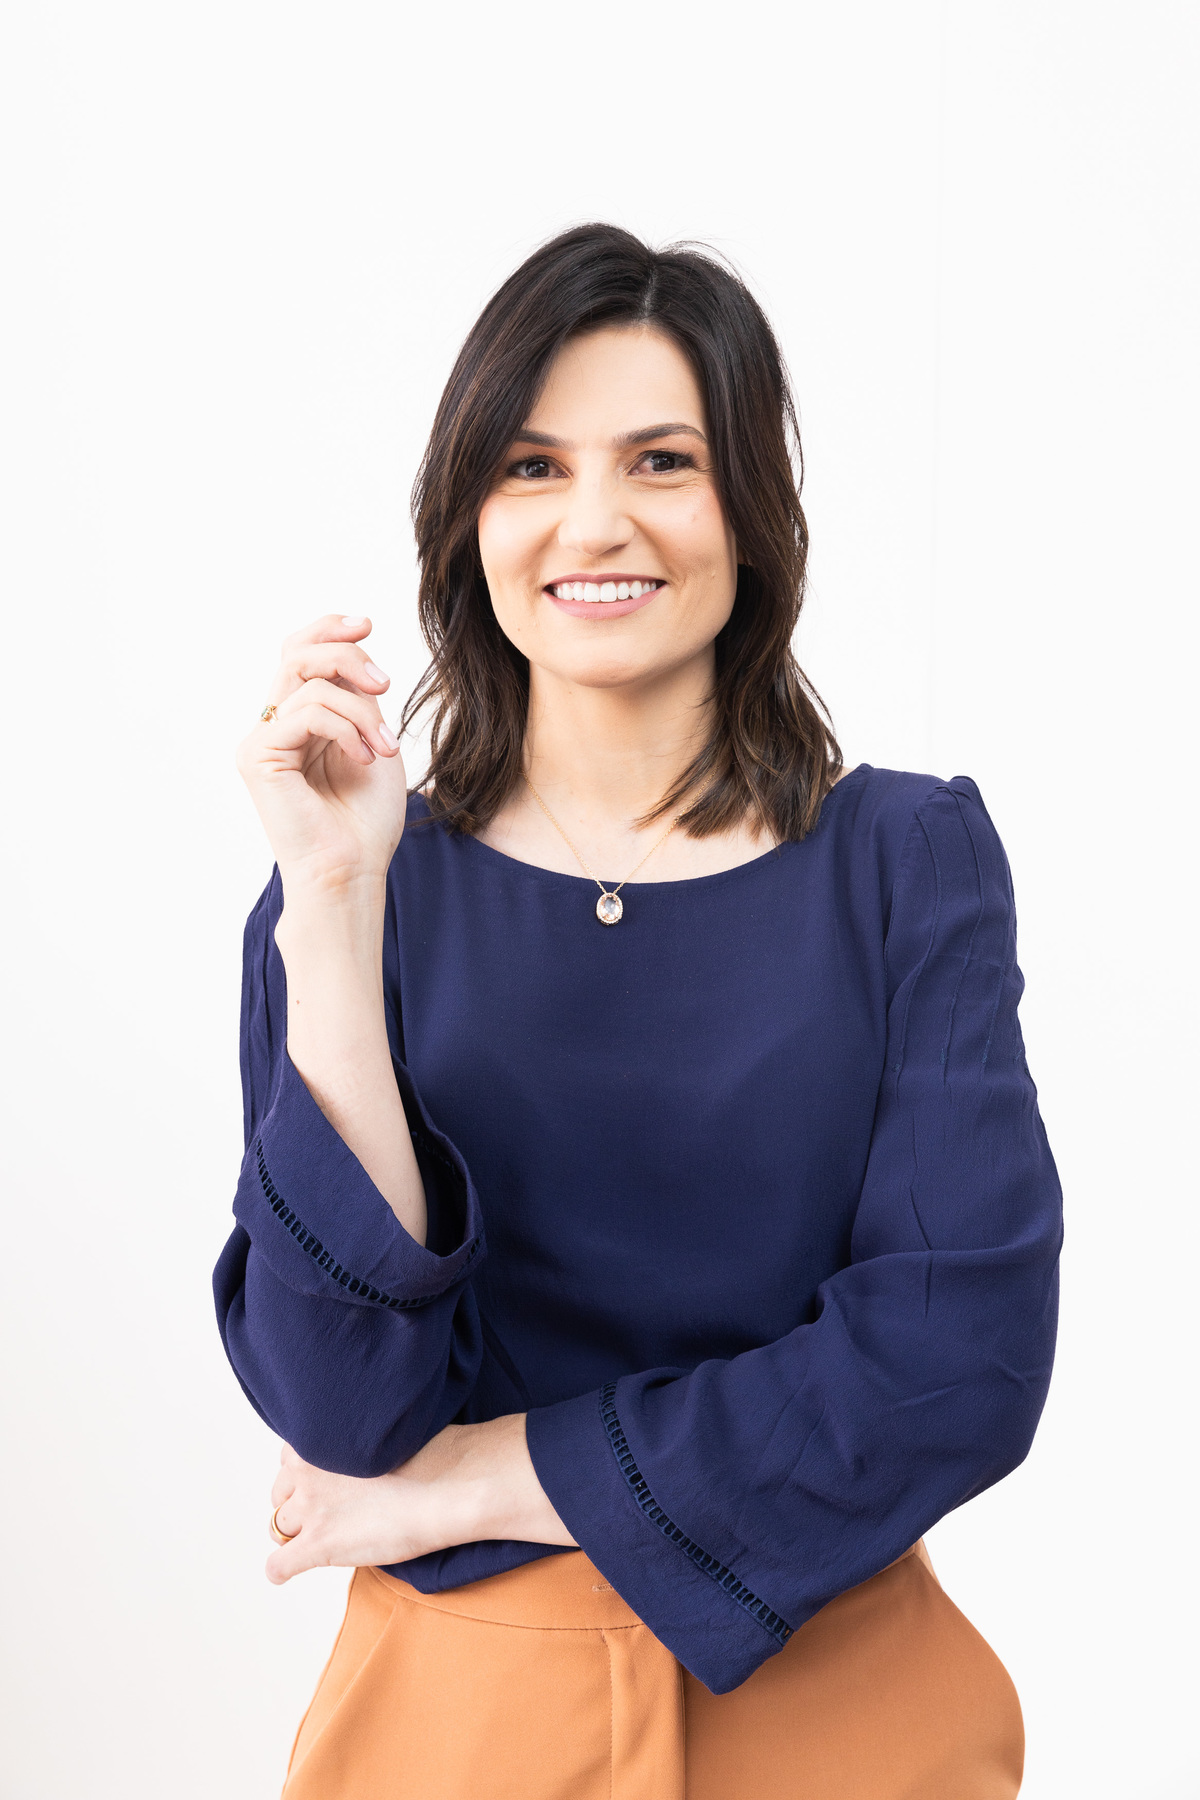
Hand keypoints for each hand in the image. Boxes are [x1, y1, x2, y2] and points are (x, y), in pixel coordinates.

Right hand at [236, 614, 409, 889]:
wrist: (352, 870)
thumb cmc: (365, 820)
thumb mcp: (372, 742)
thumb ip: (358, 698)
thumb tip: (353, 652)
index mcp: (299, 721)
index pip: (300, 652)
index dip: (329, 629)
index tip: (367, 624)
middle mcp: (274, 726)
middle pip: (298, 653)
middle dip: (349, 656)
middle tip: (385, 685)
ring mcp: (261, 741)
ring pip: (308, 681)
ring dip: (361, 709)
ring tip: (383, 747)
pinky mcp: (257, 756)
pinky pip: (306, 713)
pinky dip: (346, 728)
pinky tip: (364, 758)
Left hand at [265, 1416, 575, 1584]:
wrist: (447, 1484)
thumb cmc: (429, 1452)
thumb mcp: (382, 1426)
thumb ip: (354, 1436)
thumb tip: (356, 1441)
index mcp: (317, 1438)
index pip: (289, 1459)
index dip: (310, 1474)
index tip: (331, 1483)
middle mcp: (305, 1470)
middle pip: (281, 1493)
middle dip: (299, 1502)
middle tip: (331, 1511)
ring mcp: (310, 1510)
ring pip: (278, 1526)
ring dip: (297, 1533)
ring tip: (324, 1538)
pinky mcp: (318, 1546)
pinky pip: (278, 1566)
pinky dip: (282, 1570)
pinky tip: (289, 1572)